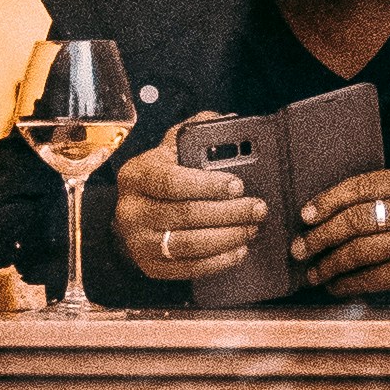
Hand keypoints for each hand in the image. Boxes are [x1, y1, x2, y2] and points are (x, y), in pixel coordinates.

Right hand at [114, 134, 264, 285]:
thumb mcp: (172, 147)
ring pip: (190, 244)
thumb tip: (229, 120)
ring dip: (229, 237)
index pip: (171, 181)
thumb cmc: (162, 175)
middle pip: (186, 214)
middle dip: (229, 212)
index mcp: (136, 175)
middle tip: (258, 208)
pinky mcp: (150, 266)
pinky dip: (219, 261)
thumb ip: (198, 129)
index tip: (238, 185)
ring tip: (252, 227)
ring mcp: (138, 242)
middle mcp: (131, 210)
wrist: (135, 211)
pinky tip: (239, 249)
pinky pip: (189, 269)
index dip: (208, 185)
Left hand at [293, 164, 389, 302]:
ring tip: (313, 272)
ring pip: (360, 250)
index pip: (362, 186)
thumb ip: (374, 198)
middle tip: (300, 248)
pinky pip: (371, 277)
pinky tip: (334, 286)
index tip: (305, 216)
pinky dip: (346, 283)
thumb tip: (315, 214)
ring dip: (329, 264)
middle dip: (321, 236)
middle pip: (357, 219)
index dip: (328, 201)